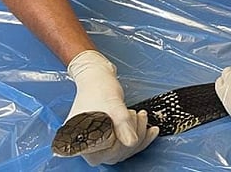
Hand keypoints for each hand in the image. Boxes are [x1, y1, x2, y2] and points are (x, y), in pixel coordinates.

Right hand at [66, 50, 156, 164]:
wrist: (98, 77)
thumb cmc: (99, 87)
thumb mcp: (113, 105)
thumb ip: (121, 123)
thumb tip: (130, 142)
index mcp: (81, 139)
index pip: (106, 152)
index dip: (122, 140)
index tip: (130, 122)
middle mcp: (87, 145)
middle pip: (115, 154)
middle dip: (133, 135)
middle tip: (138, 116)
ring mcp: (97, 142)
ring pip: (122, 150)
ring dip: (138, 135)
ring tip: (142, 116)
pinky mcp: (107, 138)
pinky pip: (124, 145)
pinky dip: (139, 137)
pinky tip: (149, 130)